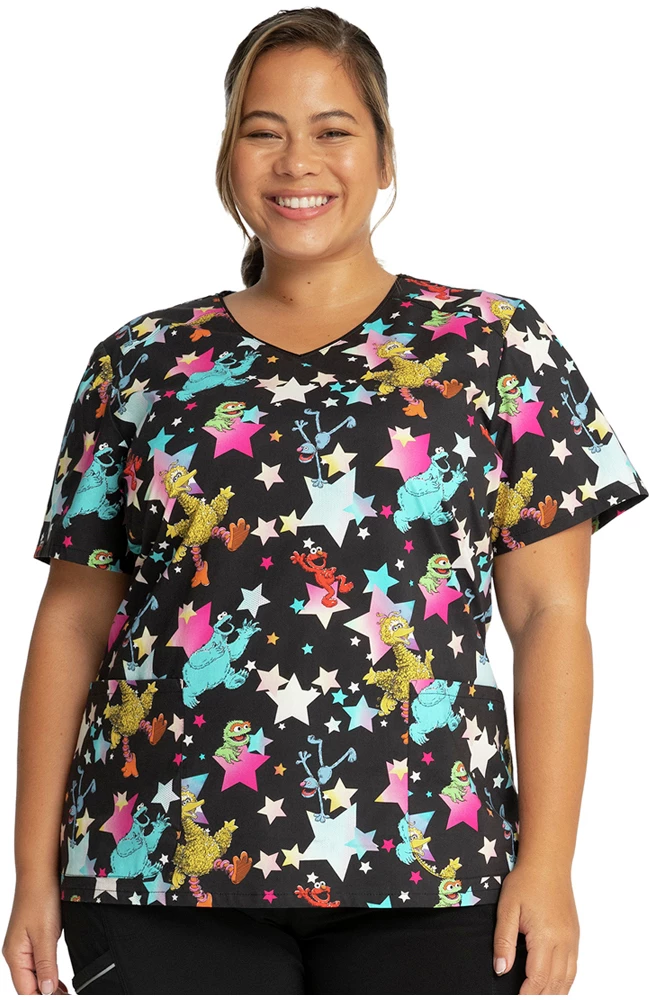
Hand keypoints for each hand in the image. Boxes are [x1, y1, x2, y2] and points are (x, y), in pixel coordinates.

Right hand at [2, 876, 69, 994]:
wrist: (40, 873)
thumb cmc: (40, 899)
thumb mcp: (45, 934)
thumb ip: (46, 964)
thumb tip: (46, 992)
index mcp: (15, 956)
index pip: (26, 991)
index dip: (43, 999)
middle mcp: (16, 954)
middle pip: (29, 986)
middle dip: (46, 995)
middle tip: (67, 997)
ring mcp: (23, 947)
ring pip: (34, 976)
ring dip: (48, 987)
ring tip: (66, 994)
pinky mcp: (32, 939)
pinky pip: (38, 964)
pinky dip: (48, 974)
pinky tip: (59, 981)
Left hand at [493, 860, 578, 993]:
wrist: (548, 863)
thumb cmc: (526, 882)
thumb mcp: (507, 908)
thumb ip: (504, 940)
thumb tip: (501, 969)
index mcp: (545, 936)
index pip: (538, 978)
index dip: (527, 994)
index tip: (515, 999)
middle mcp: (563, 942)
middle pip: (555, 983)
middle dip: (540, 996)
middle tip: (525, 999)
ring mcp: (572, 939)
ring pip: (567, 978)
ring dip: (554, 992)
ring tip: (539, 997)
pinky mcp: (574, 935)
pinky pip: (573, 967)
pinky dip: (564, 981)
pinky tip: (555, 985)